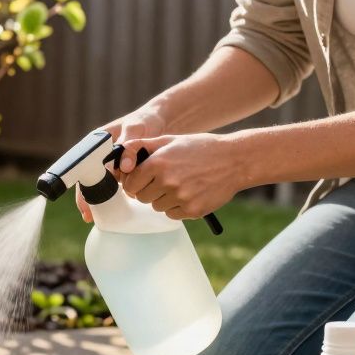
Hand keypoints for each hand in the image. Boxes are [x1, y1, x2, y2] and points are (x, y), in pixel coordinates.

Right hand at [76, 106, 166, 222]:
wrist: (158, 121)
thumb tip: (124, 167)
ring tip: (98, 216)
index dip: (83, 185)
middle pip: (89, 180)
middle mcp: (100, 155)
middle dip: (89, 199)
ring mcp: (110, 164)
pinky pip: (114, 186)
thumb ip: (129, 145)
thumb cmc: (144, 120)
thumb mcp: (135, 128)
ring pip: (102, 185)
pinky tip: (114, 211)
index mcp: (97, 143)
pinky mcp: (121, 171)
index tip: (85, 201)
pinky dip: (114, 197)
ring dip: (102, 199)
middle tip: (88, 215)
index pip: (84, 167)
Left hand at [118, 133, 247, 219]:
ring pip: (156, 207)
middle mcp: (167, 181)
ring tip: (180, 184)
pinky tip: (190, 192)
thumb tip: (120, 159)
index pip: (130, 184)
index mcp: (158, 163)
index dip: (134, 183)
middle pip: (141, 198)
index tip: (141, 180)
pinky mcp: (192, 210)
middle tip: (163, 180)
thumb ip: (141, 147)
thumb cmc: (201, 148)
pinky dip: (177, 207)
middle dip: (148, 190)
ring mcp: (180, 198)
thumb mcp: (169, 140)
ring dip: (163, 199)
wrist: (235, 160)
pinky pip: (172, 214)